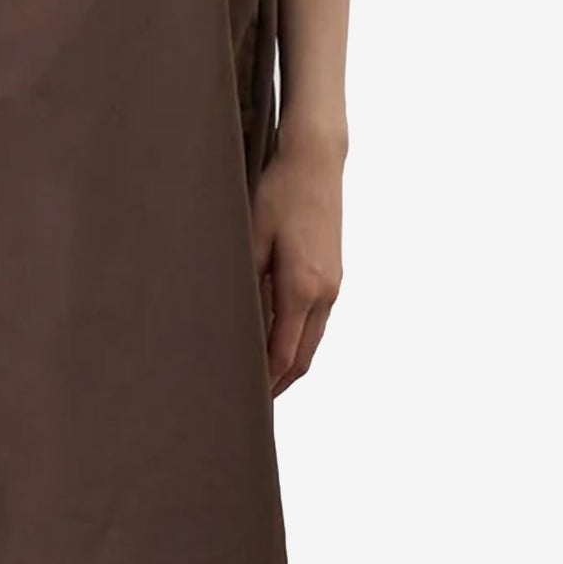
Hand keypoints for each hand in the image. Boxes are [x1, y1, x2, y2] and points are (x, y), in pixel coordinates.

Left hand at [251, 137, 342, 394]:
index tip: (242, 402)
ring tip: (260, 381)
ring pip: (312, 341)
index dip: (264, 383)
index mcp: (303, 288)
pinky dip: (297, 340)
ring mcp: (334, 284)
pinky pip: (316, 322)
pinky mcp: (333, 274)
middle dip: (277, 383)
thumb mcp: (250, 237)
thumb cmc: (279, 192)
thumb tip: (228, 325)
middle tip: (248, 404)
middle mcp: (325, 293)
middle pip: (302, 358)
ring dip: (288, 364)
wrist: (317, 159)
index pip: (283, 354)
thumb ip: (244, 285)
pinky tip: (275, 342)